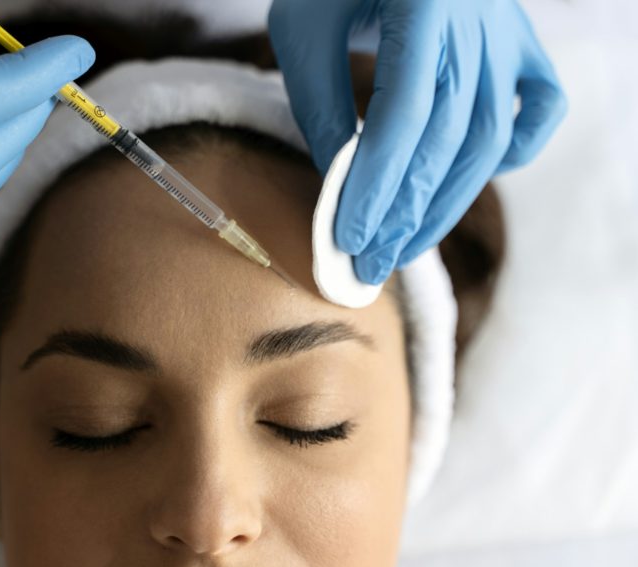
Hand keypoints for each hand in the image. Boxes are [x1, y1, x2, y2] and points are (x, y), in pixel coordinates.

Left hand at [269, 0, 566, 283]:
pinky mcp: (522, 40)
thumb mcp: (304, 30)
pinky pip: (540, 106)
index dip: (377, 185)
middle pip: (449, 139)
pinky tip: (470, 180)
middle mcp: (479, 20)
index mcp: (424, 5)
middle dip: (407, 211)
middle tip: (373, 263)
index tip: (351, 239)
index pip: (403, 117)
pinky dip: (515, 150)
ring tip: (407, 247)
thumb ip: (320, 103)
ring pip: (490, 137)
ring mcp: (509, 31)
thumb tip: (341, 184)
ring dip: (447, 201)